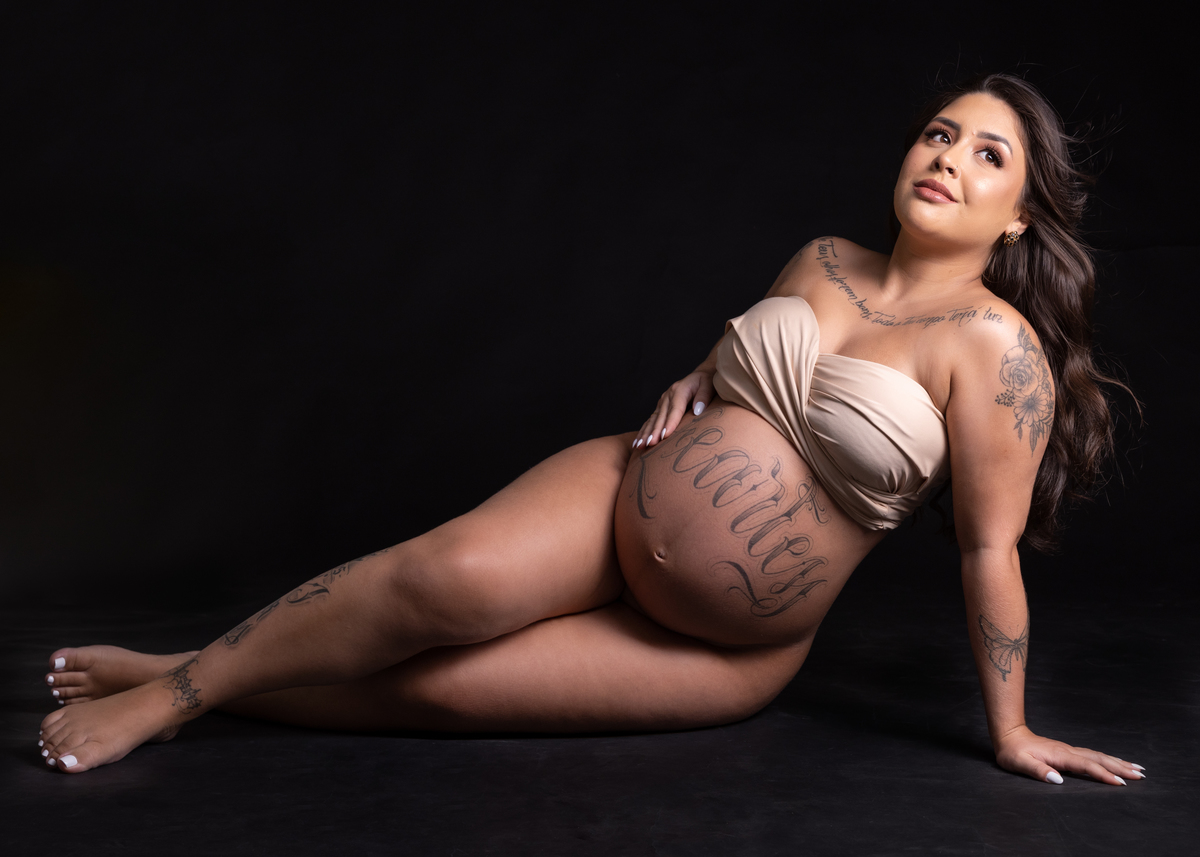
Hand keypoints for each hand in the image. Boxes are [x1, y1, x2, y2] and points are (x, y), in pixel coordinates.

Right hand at [633, 370, 714, 448]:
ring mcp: (662, 402)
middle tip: (650, 444)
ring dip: (645, 433)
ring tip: (640, 446)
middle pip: (661, 416)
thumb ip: (704, 396)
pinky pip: (650, 421)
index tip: (665, 435)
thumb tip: (697, 411)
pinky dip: (643, 432)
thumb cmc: (706, 382)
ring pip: (652, 420)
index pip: (675, 409)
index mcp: (679, 390)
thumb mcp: (710, 384)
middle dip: (654, 431)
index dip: (670, 423)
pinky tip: (638, 442)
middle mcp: (668, 396)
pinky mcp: (660, 408)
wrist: (699, 376)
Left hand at [994, 725, 1145, 785]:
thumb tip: (1057, 779)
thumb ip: (1038, 770)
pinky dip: (1107, 759)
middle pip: (1099, 759)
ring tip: (1137, 769)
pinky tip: (1115, 762)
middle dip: (1120, 767)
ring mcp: (1069, 750)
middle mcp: (1068, 751)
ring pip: (1098, 756)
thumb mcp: (1019, 763)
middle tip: (1141, 775)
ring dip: (1118, 762)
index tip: (1120, 783)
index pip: (1086, 766)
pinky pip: (1093, 755)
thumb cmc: (1012, 751)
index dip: (1103, 775)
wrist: (1009, 735)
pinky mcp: (1068, 751)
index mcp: (1060, 755)